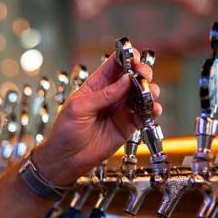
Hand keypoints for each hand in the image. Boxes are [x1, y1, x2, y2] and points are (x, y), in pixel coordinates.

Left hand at [35, 50, 161, 185]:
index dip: (127, 57)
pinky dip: (152, 110)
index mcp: (96, 85)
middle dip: (142, 72)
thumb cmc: (65, 132)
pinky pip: (145, 114)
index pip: (115, 65)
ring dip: (150, 90)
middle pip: (133, 76)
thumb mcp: (79, 108)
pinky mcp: (128, 125)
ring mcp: (121, 109)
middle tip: (143, 76)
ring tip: (148, 94)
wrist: (67, 159)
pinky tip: (151, 109)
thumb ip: (103, 95)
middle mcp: (111, 95)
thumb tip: (125, 80)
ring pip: (143, 93)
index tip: (135, 57)